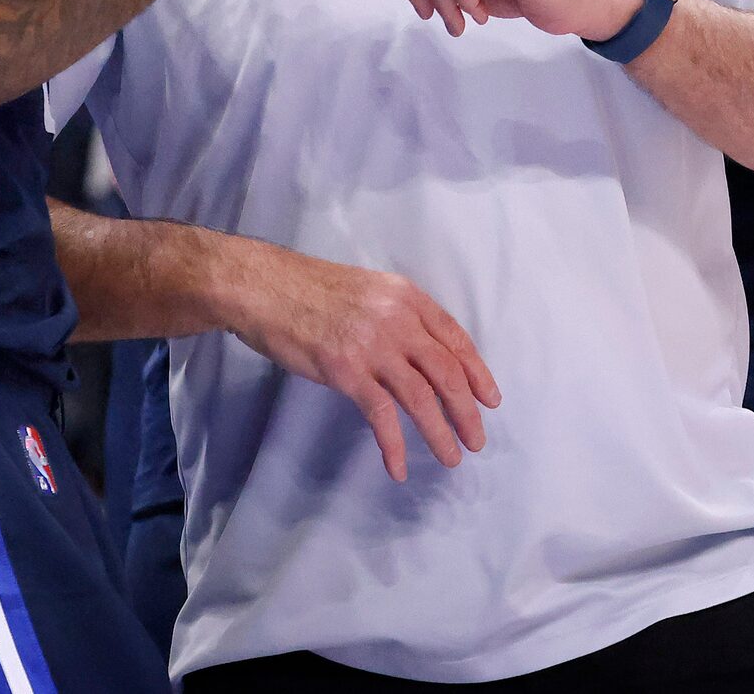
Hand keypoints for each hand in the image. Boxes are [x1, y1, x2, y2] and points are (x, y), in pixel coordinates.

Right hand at [219, 237, 498, 482]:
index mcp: (406, 296)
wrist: (263, 287)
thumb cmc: (309, 289)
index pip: (455, 338)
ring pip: (422, 397)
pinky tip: (399, 467)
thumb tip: (420, 352)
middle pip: (447, 372)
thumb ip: (397, 315)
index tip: (490, 400)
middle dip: (467, 411)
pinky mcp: (347, 371)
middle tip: (476, 440)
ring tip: (451, 457)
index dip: (477, 373)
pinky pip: (382, 415)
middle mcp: (398, 319)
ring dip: (440, 433)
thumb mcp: (368, 290)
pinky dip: (394, 446)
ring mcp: (373, 346)